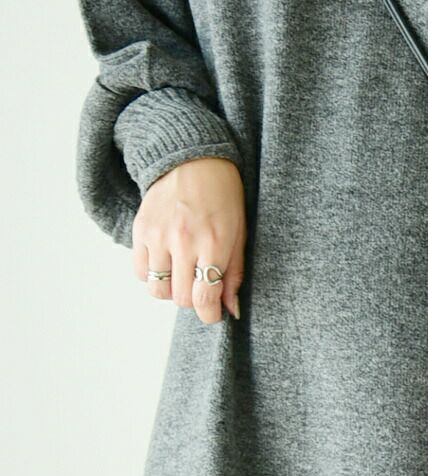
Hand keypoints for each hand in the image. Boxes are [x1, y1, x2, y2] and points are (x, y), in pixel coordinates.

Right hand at [131, 156, 246, 324]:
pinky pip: (140, 271)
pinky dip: (152, 274)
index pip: (205, 297)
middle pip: (180, 298)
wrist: (194, 160)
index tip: (213, 314)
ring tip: (183, 274)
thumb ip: (234, 272)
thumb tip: (231, 310)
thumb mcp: (239, 231)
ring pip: (157, 290)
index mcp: (214, 241)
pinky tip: (166, 261)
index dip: (210, 315)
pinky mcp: (140, 229)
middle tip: (201, 288)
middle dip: (193, 300)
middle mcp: (184, 240)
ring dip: (171, 289)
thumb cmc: (224, 195)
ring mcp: (159, 235)